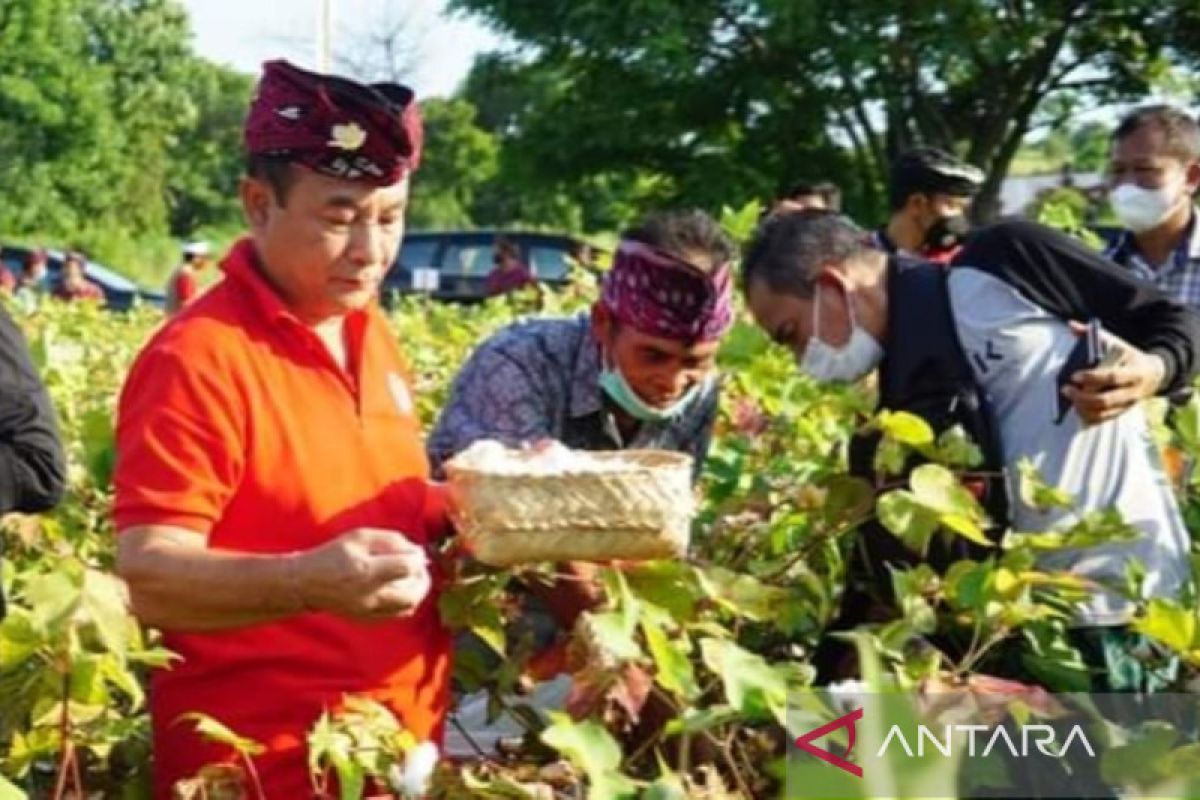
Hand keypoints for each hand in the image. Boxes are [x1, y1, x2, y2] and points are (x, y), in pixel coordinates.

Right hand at [289, 528, 430, 619]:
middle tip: (419, 568)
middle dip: (423, 579)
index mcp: (366, 570)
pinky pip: (398, 614)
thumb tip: (418, 552)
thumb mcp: (360, 537)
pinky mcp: (367, 620)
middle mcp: (369, 594)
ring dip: (417, 591)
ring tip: (412, 578)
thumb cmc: (334, 554)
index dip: (417, 559)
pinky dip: (406, 601)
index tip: (414, 553)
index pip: (406, 568)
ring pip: (409, 607)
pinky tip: (400, 589)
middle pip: (413, 594)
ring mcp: (368, 611)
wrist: (307, 583)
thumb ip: (391, 541)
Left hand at [1062, 322, 1165, 425]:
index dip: (1092, 378)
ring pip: (1104, 412)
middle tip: (1065, 390)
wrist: (1155, 373)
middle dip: (1082, 397)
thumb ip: (1093, 334)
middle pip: (1106, 399)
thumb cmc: (1127, 356)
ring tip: (1069, 399)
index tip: (1073, 376)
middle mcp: (1133, 390)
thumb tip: (1071, 325)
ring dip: (1083, 408)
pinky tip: (1076, 409)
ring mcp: (1128, 403)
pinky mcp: (1123, 411)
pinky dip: (1089, 416)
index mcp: (1134, 370)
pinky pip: (1104, 418)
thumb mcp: (1116, 342)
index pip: (1112, 377)